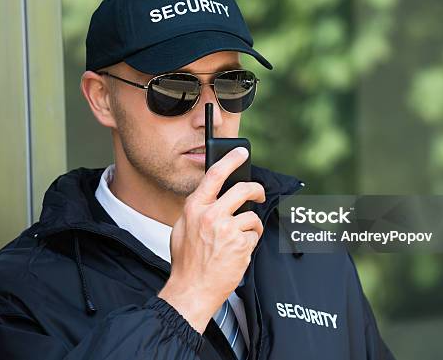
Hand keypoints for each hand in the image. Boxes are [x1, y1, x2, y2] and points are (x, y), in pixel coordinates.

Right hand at [157, 147, 265, 333]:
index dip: (231, 160)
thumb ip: (198, 210)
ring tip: (240, 240)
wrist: (191, 290)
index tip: (242, 153)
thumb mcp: (182, 228)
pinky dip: (249, 244)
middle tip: (259, 195)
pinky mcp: (241, 245)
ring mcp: (227, 229)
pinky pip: (254, 236)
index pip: (215, 175)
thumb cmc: (186, 262)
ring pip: (251, 217)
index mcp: (194, 208)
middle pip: (243, 190)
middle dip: (256, 190)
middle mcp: (210, 215)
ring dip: (251, 228)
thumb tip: (215, 196)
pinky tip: (237, 253)